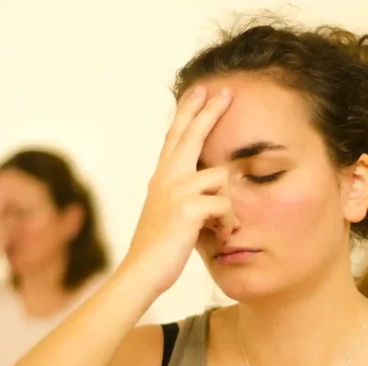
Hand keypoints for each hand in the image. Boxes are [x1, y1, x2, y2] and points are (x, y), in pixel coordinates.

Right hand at [123, 86, 234, 294]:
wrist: (141, 272)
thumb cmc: (159, 249)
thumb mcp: (169, 213)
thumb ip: (184, 194)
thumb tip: (210, 184)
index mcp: (162, 177)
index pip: (176, 136)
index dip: (188, 112)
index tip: (199, 91)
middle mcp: (166, 177)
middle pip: (192, 134)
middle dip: (210, 110)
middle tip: (226, 91)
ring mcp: (175, 189)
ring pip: (222, 178)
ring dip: (227, 207)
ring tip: (219, 229)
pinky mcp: (188, 207)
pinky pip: (225, 207)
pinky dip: (227, 225)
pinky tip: (219, 237)